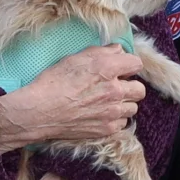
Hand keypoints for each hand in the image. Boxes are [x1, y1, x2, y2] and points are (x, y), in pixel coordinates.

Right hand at [0, 46, 145, 148]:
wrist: (40, 111)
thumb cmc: (52, 82)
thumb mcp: (75, 58)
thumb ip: (101, 52)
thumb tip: (117, 50)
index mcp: (107, 68)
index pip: (136, 64)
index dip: (128, 65)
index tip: (120, 68)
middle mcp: (114, 90)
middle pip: (140, 89)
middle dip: (130, 86)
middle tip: (116, 86)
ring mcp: (112, 112)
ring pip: (133, 107)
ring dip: (124, 104)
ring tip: (108, 102)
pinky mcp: (107, 129)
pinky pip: (122, 123)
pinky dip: (115, 119)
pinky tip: (101, 114)